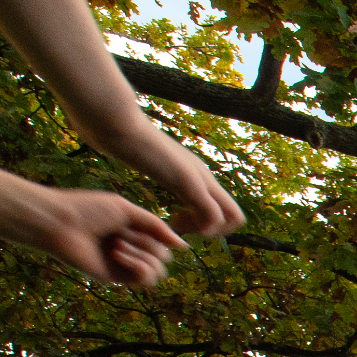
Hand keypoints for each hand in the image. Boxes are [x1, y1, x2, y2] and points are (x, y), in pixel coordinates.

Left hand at [0, 180, 188, 285]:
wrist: (60, 224)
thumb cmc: (88, 210)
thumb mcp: (127, 211)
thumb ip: (156, 227)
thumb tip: (184, 247)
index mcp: (132, 230)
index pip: (162, 239)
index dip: (155, 232)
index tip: (131, 222)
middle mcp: (130, 248)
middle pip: (163, 255)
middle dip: (148, 244)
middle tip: (121, 234)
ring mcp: (123, 265)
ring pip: (158, 270)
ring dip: (143, 256)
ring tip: (118, 246)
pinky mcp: (115, 278)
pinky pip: (145, 279)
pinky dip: (138, 266)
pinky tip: (119, 256)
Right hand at [77, 113, 244, 239]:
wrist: (120, 125)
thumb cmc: (129, 142)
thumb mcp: (153, 161)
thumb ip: (164, 169)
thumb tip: (157, 170)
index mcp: (199, 174)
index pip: (225, 209)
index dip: (207, 224)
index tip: (178, 220)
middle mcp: (205, 176)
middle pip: (236, 217)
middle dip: (213, 232)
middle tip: (180, 226)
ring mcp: (201, 178)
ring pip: (232, 219)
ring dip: (206, 232)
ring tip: (175, 223)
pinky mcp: (190, 181)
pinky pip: (213, 215)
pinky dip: (198, 228)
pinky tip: (172, 220)